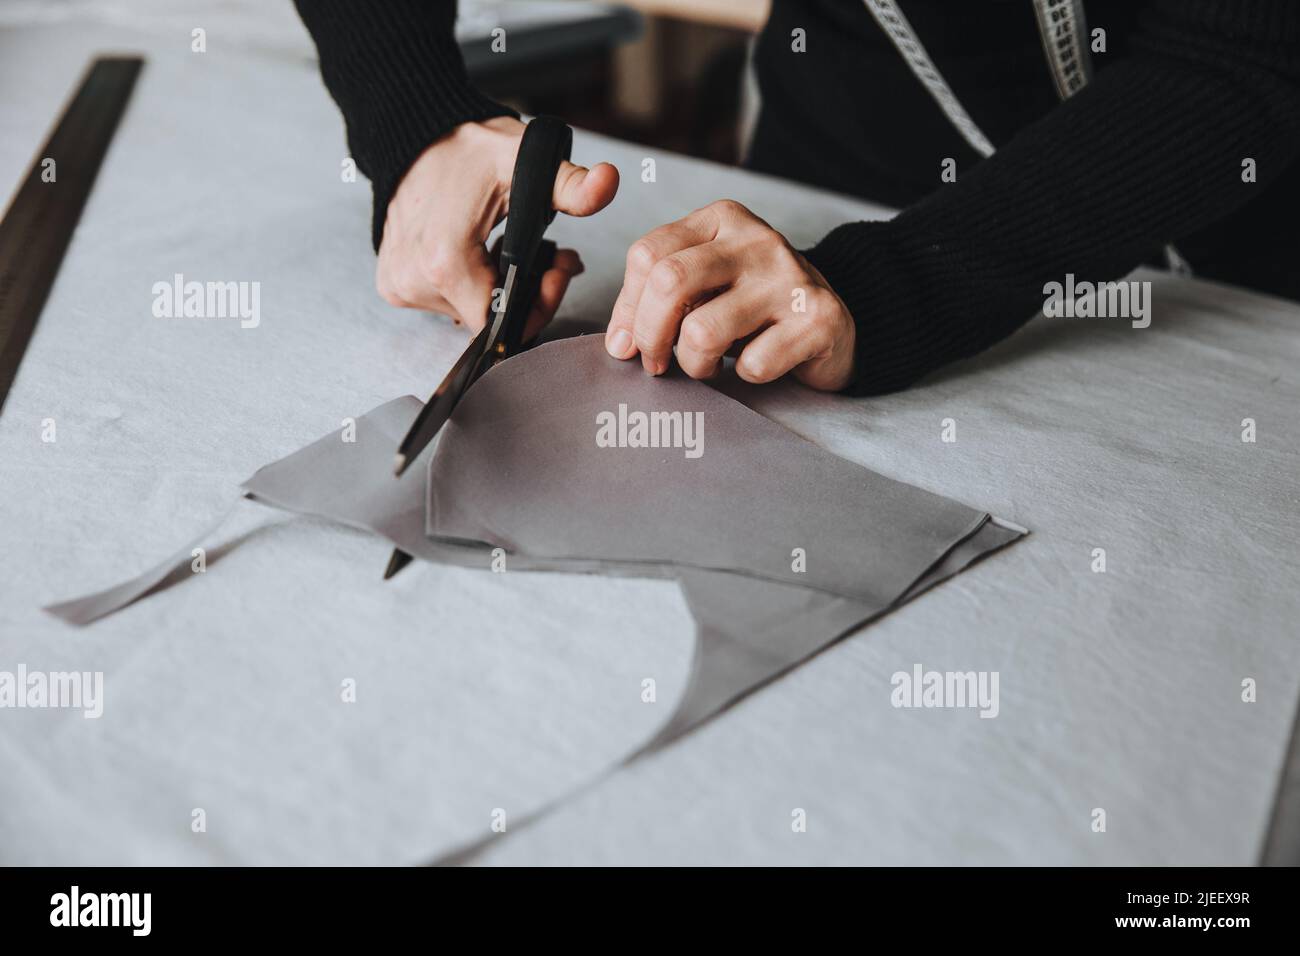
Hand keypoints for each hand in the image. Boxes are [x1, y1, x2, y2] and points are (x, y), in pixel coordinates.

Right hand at [377, 117, 618, 337]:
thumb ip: (570, 184)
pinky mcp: (394, 283)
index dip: (538, 305)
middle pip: (488, 319)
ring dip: (498, 287)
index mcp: (446, 263)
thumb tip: (608, 183)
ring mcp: (401, 285)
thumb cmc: (468, 149)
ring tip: (514, 248)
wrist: (412, 132)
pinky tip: (482, 253)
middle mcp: (416, 282)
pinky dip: (470, 283)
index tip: (556, 270)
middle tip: (550, 255)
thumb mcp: (525, 161)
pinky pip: (445, 300)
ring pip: (469, 311)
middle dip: (526, 292)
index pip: (503, 324)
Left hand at [605, 200, 855, 390]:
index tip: (627, 342)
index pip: (647, 255)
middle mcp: (756, 240)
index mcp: (722, 220)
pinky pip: (753, 364)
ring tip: (707, 365)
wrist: (833, 322)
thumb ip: (659, 297)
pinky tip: (757, 364)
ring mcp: (789, 277)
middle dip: (649, 335)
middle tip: (656, 362)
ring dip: (695, 364)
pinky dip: (745, 376)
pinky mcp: (817, 318)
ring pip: (703, 331)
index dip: (627, 308)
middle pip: (669, 282)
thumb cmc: (756, 307)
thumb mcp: (707, 283)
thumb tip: (619, 343)